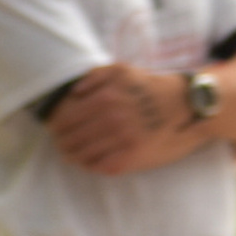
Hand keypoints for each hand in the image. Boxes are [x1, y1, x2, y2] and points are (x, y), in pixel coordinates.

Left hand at [49, 63, 181, 173]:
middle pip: (74, 138)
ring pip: (86, 154)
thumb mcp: (122, 70)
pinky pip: (103, 165)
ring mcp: (123, 140)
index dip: (57, 127)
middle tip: (59, 146)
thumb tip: (74, 92)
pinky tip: (87, 163)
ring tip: (69, 156)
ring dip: (73, 157)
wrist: (182, 103)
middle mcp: (114, 119)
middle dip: (62, 144)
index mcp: (107, 98)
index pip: (69, 119)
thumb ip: (96, 77)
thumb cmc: (148, 86)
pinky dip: (91, 165)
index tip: (53, 130)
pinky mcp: (133, 156)